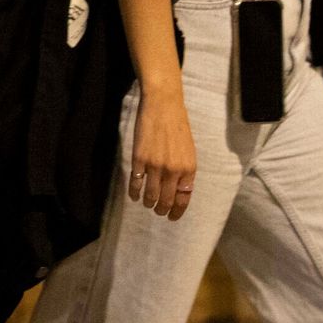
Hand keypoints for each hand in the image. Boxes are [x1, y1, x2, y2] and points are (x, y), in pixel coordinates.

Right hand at [129, 87, 196, 220]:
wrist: (163, 105)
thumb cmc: (178, 125)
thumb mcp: (188, 150)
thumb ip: (184, 170)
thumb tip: (178, 188)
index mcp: (188, 168)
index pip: (183, 198)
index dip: (177, 211)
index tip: (172, 217)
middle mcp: (173, 170)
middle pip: (166, 200)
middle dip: (162, 210)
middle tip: (158, 212)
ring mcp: (155, 165)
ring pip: (150, 195)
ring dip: (148, 203)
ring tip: (146, 204)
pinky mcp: (139, 159)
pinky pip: (136, 183)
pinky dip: (134, 192)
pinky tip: (133, 195)